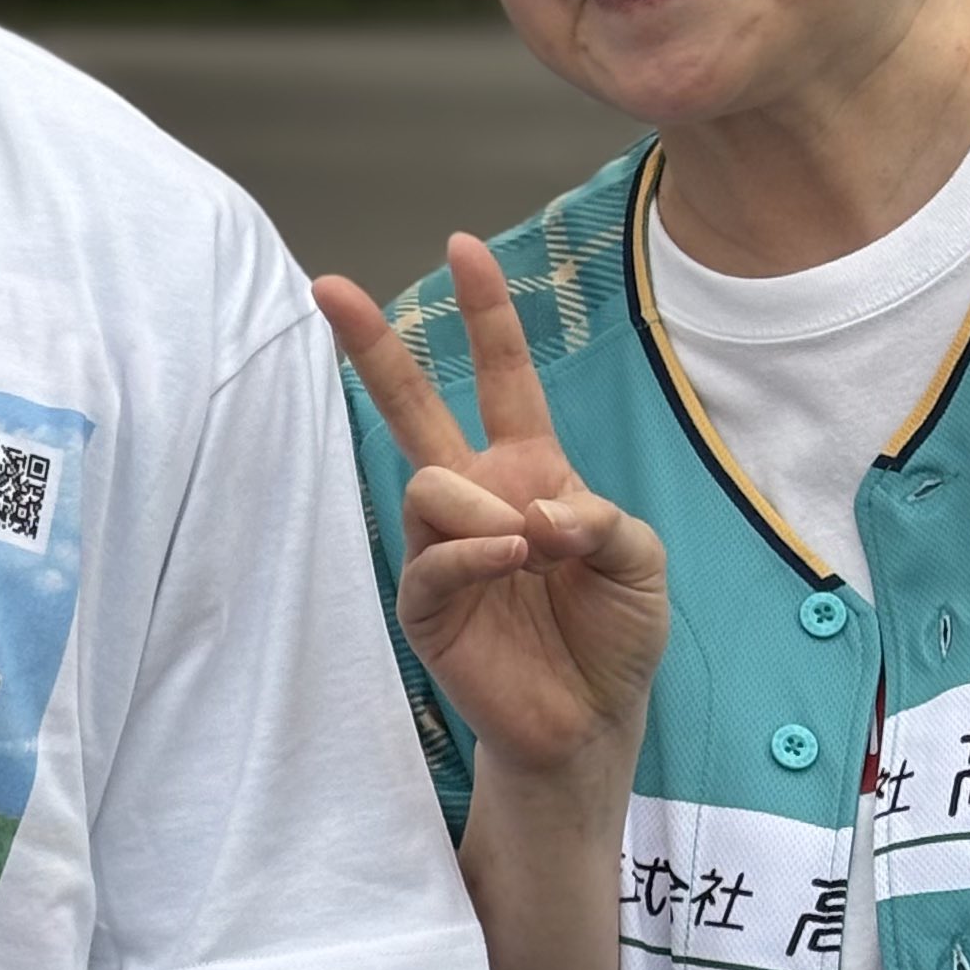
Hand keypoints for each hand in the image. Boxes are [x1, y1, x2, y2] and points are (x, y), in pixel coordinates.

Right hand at [315, 234, 666, 782]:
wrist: (591, 722)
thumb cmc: (614, 635)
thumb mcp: (641, 560)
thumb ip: (601, 517)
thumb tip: (533, 508)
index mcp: (528, 469)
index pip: (501, 376)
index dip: (485, 313)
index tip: (463, 247)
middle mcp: (477, 497)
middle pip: (412, 405)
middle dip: (372, 344)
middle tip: (328, 287)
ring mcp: (442, 548)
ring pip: (427, 481)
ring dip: (484, 506)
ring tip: (528, 549)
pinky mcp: (424, 603)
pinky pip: (431, 556)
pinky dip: (474, 550)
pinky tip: (511, 559)